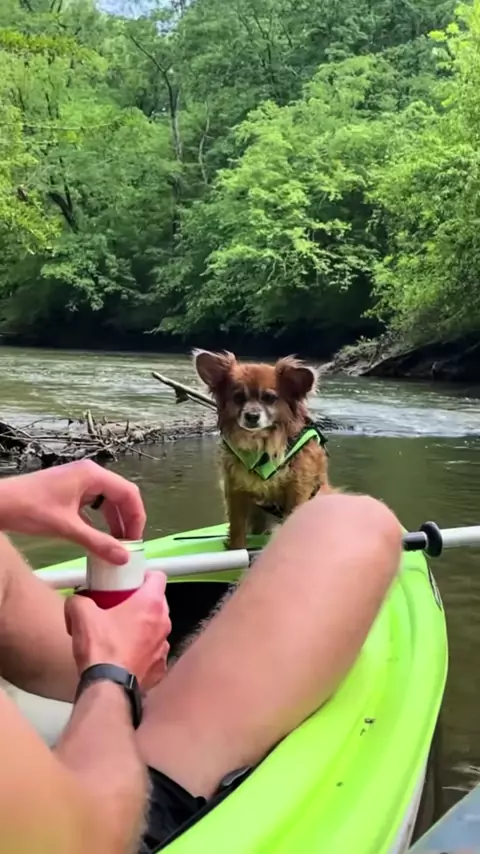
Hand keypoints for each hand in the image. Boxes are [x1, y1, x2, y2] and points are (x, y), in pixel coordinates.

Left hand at [0, 460, 145, 564]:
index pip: (128, 493)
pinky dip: (99, 521)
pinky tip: (98, 538)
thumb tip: (123, 557)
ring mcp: (78, 482)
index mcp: (92, 475)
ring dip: (113, 522)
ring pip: (107, 501)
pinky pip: (93, 505)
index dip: (137, 517)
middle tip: (129, 545)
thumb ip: (98, 543)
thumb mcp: (67, 528)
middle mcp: (89, 474)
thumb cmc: (30, 509)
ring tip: (116, 544)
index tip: (136, 540)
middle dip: (127, 520)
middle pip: (120, 496)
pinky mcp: (69, 491)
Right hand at [65, 572, 170, 690]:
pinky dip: (143, 652)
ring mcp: (164, 646)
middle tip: (120, 607)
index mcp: (150, 603)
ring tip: (121, 634)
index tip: (129, 582)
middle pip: (157, 603)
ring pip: (156, 628)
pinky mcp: (161, 668)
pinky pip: (154, 653)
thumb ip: (78, 600)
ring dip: (143, 628)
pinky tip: (126, 656)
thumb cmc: (100, 647)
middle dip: (141, 603)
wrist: (107, 687)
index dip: (144, 576)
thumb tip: (77, 600)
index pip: (158, 576)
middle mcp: (164, 622)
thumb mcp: (82, 615)